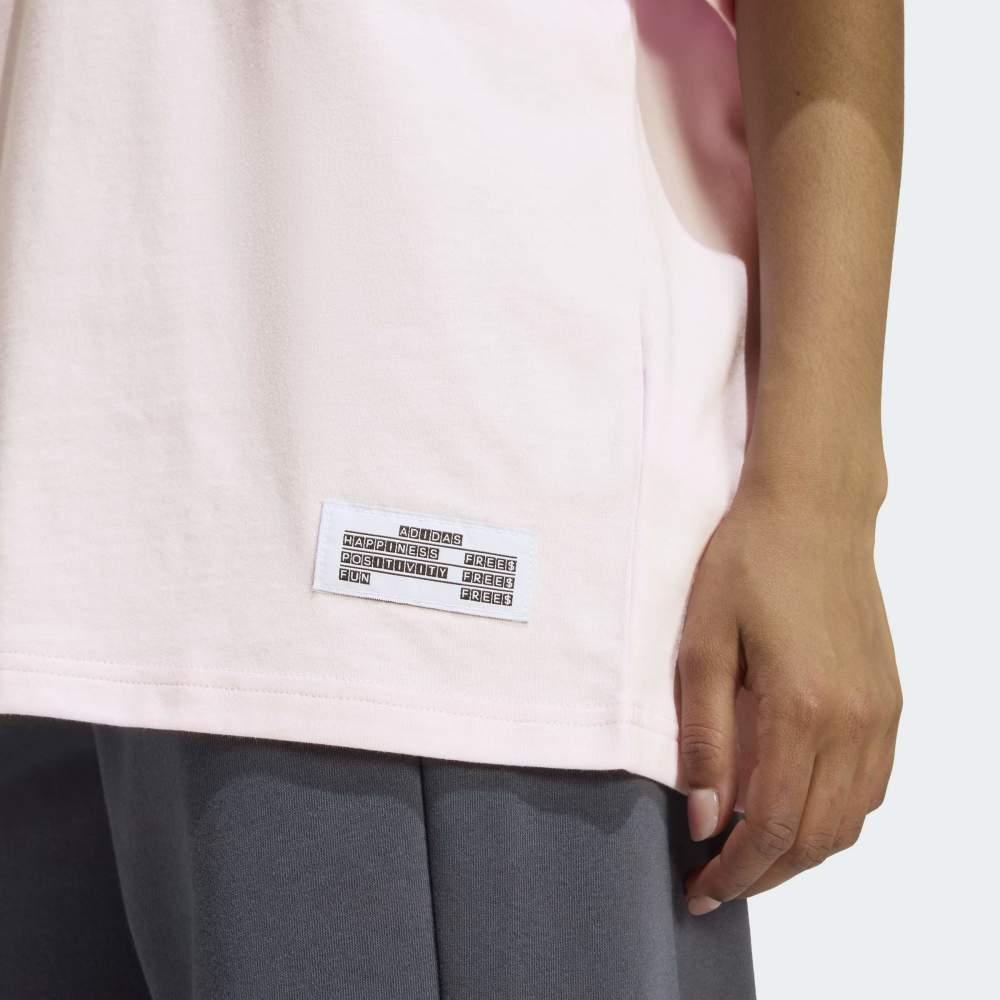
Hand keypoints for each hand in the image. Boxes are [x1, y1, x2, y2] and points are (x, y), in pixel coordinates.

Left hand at [677, 476, 901, 912]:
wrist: (813, 511)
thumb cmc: (747, 564)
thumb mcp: (702, 645)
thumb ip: (706, 737)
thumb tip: (704, 818)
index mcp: (802, 710)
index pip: (769, 827)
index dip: (733, 872)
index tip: (698, 891)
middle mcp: (854, 723)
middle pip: (814, 838)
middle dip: (763, 875)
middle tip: (716, 884)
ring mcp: (880, 713)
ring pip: (849, 821)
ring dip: (800, 854)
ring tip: (751, 857)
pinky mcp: (889, 699)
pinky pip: (871, 787)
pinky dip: (834, 819)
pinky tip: (797, 811)